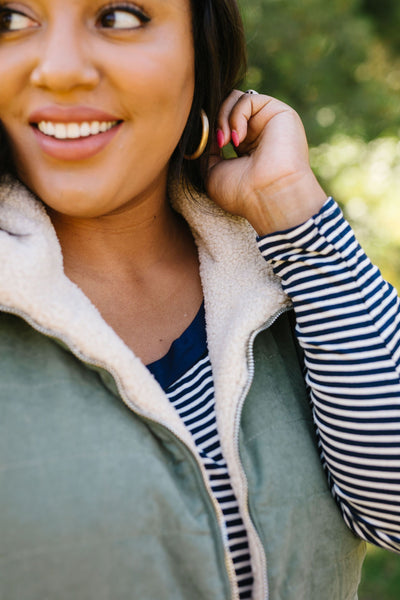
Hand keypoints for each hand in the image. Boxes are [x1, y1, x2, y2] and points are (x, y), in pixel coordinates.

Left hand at [206, 90, 326, 235]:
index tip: (201, 144)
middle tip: (215, 143)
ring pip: (235, 99)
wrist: (268, 196)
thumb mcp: (212, 173)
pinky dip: (236, 116)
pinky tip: (238, 139)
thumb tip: (204, 129)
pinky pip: (247, 98)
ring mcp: (268, 121)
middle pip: (227, 106)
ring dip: (222, 118)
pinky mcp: (278, 112)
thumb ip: (206, 150)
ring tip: (225, 142)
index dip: (208, 128)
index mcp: (245, 148)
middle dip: (214, 121)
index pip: (222, 122)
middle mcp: (258, 133)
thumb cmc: (241, 193)